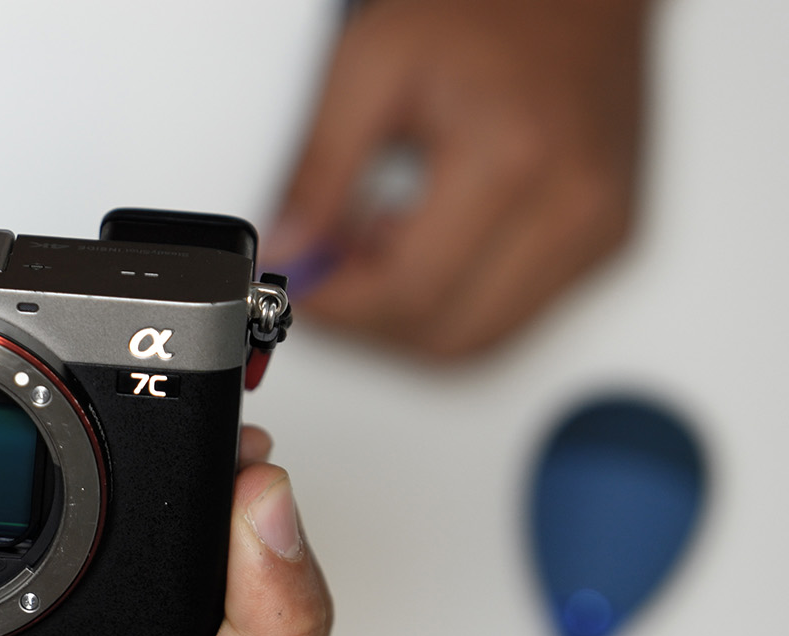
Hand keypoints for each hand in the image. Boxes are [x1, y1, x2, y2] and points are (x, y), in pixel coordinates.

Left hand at [269, 0, 650, 357]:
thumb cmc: (489, 2)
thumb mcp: (370, 67)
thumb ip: (320, 171)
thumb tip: (288, 250)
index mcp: (513, 162)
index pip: (408, 294)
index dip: (336, 305)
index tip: (296, 283)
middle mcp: (574, 208)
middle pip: (448, 336)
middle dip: (372, 319)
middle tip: (328, 267)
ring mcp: (601, 230)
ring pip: (482, 339)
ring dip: (415, 313)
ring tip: (378, 242)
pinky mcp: (610, 239)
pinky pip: (515, 312)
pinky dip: (458, 297)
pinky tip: (427, 241)